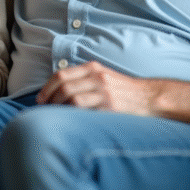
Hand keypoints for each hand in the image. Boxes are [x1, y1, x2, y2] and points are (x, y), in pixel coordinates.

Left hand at [36, 61, 154, 113]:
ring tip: (55, 116)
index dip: (47, 87)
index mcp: (92, 68)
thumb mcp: (103, 76)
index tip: (40, 99)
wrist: (149, 98)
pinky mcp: (109, 106)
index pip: (61, 75)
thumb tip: (57, 90)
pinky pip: (83, 109)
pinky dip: (72, 114)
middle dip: (49, 99)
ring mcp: (103, 91)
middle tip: (44, 109)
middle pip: (63, 86)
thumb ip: (83, 79)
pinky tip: (69, 120)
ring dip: (58, 108)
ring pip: (71, 97)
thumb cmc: (123, 90)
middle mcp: (97, 77)